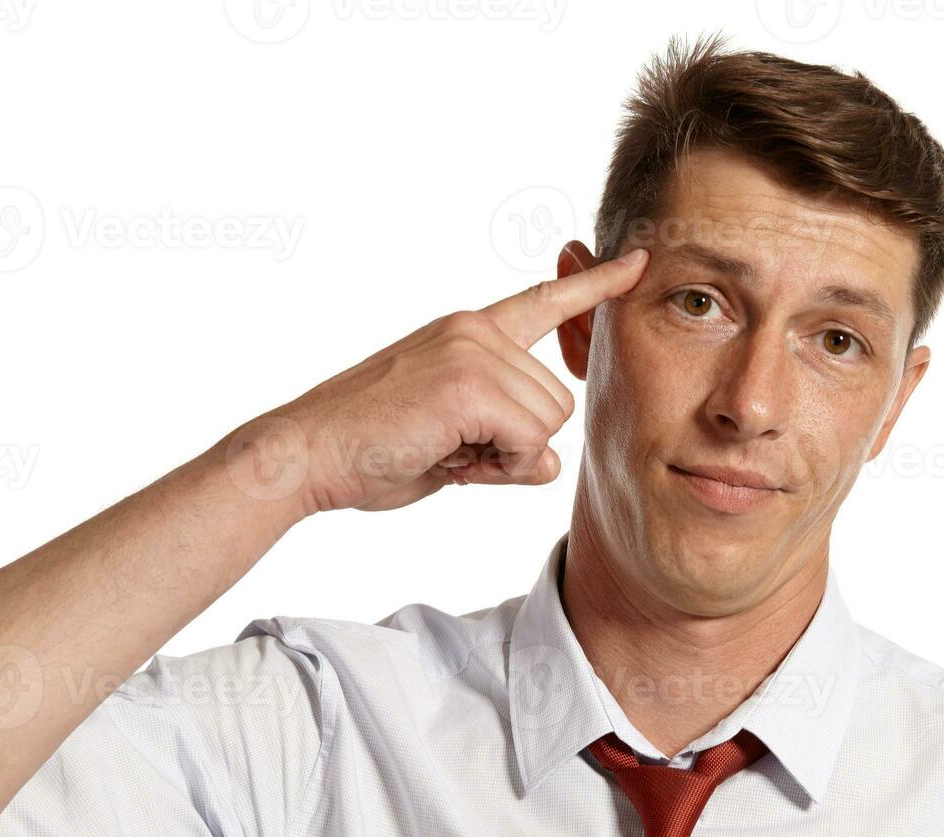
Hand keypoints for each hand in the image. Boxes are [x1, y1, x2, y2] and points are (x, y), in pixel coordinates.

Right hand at [244, 245, 649, 513]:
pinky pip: (529, 441)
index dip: (595, 286)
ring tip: (446, 452)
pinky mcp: (468, 384)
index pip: (544, 302)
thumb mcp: (451, 438)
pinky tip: (451, 460)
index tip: (638, 261)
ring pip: (550, 422)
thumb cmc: (370, 450)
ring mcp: (472, 352)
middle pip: (559, 401)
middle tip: (455, 451)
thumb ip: (504, 438)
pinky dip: (499, 468)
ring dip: (507, 457)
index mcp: (468, 333)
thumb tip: (549, 463)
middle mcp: (475, 330)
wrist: (306, 453)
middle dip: (518, 444)